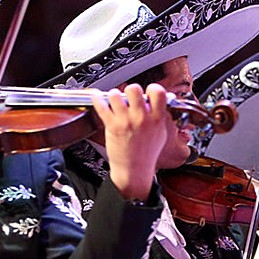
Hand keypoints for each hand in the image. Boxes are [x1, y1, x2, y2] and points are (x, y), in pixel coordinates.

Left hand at [93, 84, 170, 200]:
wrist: (134, 170)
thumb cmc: (147, 154)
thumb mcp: (161, 134)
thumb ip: (160, 117)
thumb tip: (161, 104)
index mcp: (156, 119)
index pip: (157, 92)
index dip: (152, 88)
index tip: (148, 91)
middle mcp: (141, 118)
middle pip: (134, 89)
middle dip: (130, 90)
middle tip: (129, 96)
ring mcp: (126, 121)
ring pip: (116, 95)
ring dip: (114, 96)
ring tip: (115, 100)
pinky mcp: (112, 126)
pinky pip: (101, 106)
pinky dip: (96, 99)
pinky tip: (96, 97)